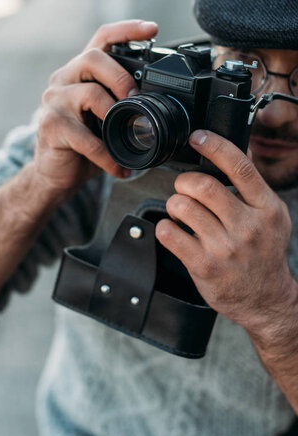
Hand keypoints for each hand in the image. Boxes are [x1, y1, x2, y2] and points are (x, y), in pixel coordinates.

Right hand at [33, 20, 157, 196]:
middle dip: (121, 76)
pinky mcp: (51, 126)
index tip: (152, 28)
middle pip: (92, 57)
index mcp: (80, 73)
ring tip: (127, 133)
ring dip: (114, 113)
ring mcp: (54, 101)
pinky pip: (85, 137)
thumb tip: (161, 105)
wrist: (55, 173)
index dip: (127, 30)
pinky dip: (106, 154)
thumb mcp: (105, 119)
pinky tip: (118, 166)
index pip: (101, 39)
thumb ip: (122, 104)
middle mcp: (64, 80)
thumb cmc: (83, 144)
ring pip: (89, 93)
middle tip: (136, 98)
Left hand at [155, 130, 297, 340]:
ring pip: (182, 207)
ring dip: (174, 204)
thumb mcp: (272, 215)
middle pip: (204, 185)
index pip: (240, 167)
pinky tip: (174, 230)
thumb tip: (236, 149)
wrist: (265, 298)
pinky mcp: (204, 266)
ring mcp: (225, 248)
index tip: (197, 136)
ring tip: (180, 211)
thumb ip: (254, 185)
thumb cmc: (264, 253)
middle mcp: (248, 227)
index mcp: (266, 208)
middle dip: (185, 181)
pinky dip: (164, 227)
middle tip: (184, 188)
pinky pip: (169, 234)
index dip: (214, 146)